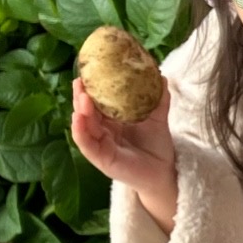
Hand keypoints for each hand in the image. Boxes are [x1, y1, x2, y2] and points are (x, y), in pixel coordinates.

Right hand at [70, 78, 178, 228]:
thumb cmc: (156, 145)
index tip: (88, 72)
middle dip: (80, 96)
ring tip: (81, 97)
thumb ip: (158, 100)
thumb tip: (162, 76)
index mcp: (111, 120)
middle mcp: (102, 131)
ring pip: (84, 126)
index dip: (91, 88)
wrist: (164, 171)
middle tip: (80, 81)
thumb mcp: (157, 118)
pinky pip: (86, 144)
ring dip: (80, 111)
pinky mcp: (101, 159)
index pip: (96, 102)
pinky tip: (78, 119)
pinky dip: (80, 131)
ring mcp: (100, 145)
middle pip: (86, 112)